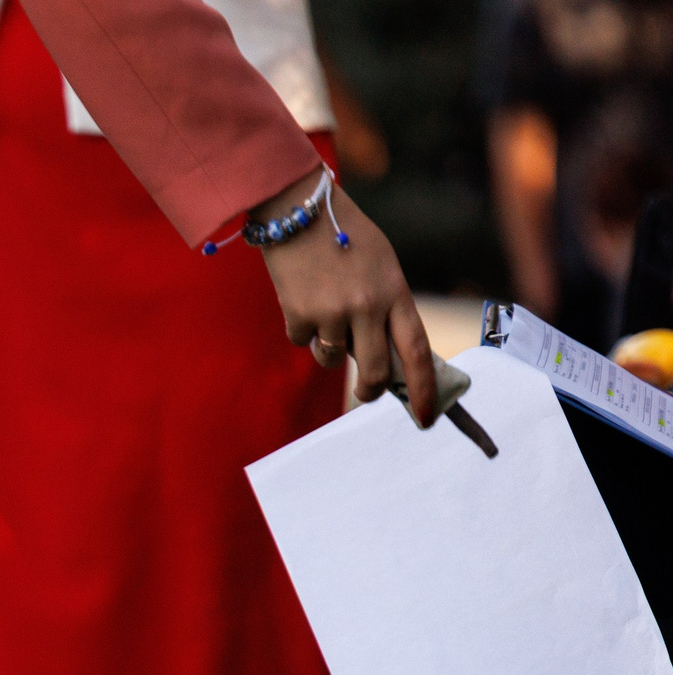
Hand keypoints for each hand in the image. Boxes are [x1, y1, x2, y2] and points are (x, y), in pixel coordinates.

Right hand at [257, 171, 437, 425]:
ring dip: (326, 346)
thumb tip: (381, 354)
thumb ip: (385, 306)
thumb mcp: (380, 265)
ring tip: (321, 310)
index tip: (426, 417)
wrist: (298, 208)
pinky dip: (300, 326)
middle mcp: (368, 306)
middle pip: (376, 371)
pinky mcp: (299, 314)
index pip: (416, 350)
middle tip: (366, 392)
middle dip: (370, 390)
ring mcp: (333, 312)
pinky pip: (301, 340)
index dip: (423, 388)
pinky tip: (300, 295)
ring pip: (332, 359)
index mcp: (394, 291)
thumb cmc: (343, 234)